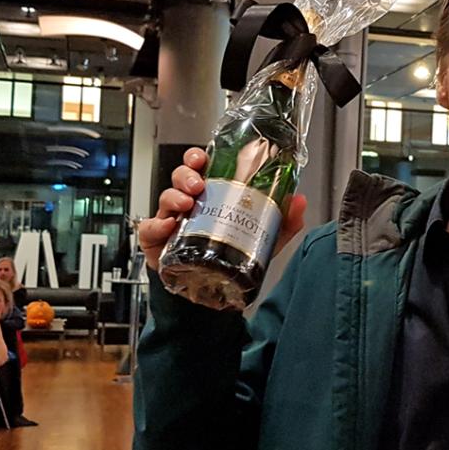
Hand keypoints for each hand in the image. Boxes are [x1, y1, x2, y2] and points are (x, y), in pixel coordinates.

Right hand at [140, 147, 306, 270]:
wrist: (214, 292)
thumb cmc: (233, 257)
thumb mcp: (263, 239)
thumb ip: (283, 222)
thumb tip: (299, 201)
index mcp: (211, 196)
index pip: (200, 168)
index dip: (197, 158)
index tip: (202, 158)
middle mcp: (190, 204)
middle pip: (180, 177)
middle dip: (186, 174)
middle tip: (199, 184)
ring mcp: (172, 221)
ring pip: (165, 197)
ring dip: (174, 195)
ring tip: (187, 203)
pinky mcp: (159, 243)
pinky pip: (150, 229)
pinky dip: (155, 225)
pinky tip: (168, 225)